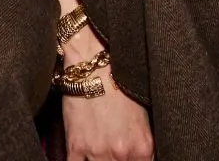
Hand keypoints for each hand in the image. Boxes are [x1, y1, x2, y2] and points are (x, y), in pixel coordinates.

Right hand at [61, 32, 152, 160]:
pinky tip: (84, 156)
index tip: (130, 156)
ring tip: (100, 151)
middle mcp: (121, 153)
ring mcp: (97, 152)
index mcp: (142, 147)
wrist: (94, 66)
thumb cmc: (120, 84)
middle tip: (113, 151)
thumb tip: (140, 155)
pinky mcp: (75, 147)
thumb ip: (142, 143)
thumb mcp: (143, 116)